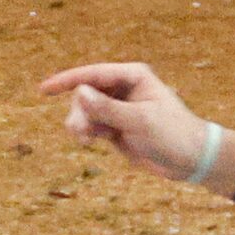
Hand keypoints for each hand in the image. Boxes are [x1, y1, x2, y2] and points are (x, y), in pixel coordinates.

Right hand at [39, 61, 234, 195]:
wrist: (190, 159)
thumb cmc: (173, 134)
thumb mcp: (139, 121)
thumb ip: (107, 108)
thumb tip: (79, 93)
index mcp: (133, 76)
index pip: (93, 74)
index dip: (67, 80)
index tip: (43, 89)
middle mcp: (123, 88)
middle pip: (84, 94)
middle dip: (78, 113)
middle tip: (81, 133)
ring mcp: (117, 108)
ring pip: (84, 111)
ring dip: (80, 125)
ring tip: (86, 141)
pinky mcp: (115, 126)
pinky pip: (90, 125)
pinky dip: (85, 133)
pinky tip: (89, 143)